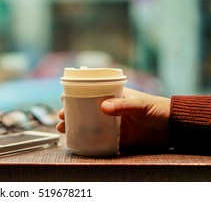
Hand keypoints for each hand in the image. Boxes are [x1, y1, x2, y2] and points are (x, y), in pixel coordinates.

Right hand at [56, 88, 170, 147]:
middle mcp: (110, 109)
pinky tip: (79, 142)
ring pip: (89, 124)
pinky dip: (89, 140)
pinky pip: (100, 139)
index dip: (76, 94)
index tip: (64, 97)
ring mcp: (113, 124)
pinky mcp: (118, 138)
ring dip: (76, 126)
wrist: (172, 129)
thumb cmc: (158, 109)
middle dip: (71, 112)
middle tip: (60, 116)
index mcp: (114, 96)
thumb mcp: (140, 105)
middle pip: (86, 109)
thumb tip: (103, 107)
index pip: (91, 92)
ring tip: (63, 129)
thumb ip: (123, 105)